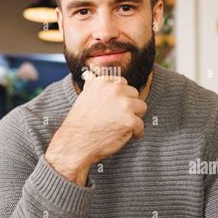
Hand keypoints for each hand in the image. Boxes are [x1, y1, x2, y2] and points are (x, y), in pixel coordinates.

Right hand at [45, 71, 146, 185]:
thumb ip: (92, 84)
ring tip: (123, 126)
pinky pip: (141, 126)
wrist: (76, 143)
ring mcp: (123, 105)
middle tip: (117, 118)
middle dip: (129, 106)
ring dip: (135, 117)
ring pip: (141, 107)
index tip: (113, 106)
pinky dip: (135, 133)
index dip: (120, 96)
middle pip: (134, 94)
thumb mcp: (84, 97)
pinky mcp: (130, 121)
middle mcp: (114, 90)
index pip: (122, 83)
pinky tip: (127, 136)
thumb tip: (90, 73)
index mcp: (103, 82)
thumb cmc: (80, 123)